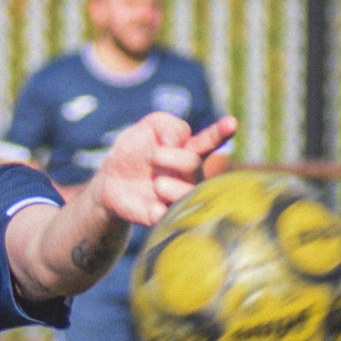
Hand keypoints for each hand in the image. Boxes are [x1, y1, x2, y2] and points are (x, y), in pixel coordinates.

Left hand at [92, 112, 237, 227]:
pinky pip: (169, 215)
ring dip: (169, 185)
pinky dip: (160, 210)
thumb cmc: (134, 151)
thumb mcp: (148, 127)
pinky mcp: (164, 217)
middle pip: (192, 165)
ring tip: (155, 183)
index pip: (209, 140)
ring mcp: (179, 196)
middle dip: (169, 157)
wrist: (110, 181)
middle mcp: (189, 174)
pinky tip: (153, 206)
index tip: (231, 122)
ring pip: (188, 193)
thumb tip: (178, 140)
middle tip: (149, 156)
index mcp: (188, 150)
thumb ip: (167, 124)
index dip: (220, 132)